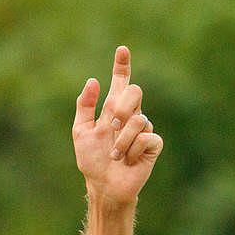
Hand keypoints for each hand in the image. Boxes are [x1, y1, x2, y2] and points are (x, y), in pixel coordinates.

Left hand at [72, 46, 162, 204]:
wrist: (103, 185)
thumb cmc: (92, 160)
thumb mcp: (81, 132)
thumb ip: (84, 106)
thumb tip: (92, 80)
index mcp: (113, 110)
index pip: (120, 83)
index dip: (121, 66)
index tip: (121, 49)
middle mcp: (130, 115)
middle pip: (135, 91)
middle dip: (122, 107)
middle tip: (112, 126)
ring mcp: (143, 128)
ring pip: (138, 119)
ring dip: (120, 141)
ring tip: (114, 154)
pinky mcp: (153, 144)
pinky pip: (146, 137)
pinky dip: (131, 151)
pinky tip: (127, 160)